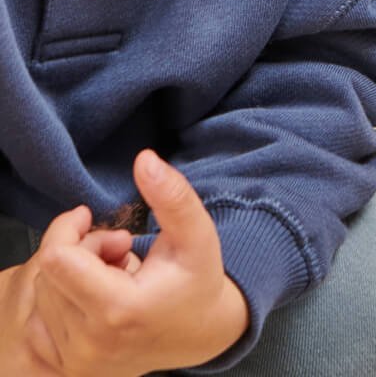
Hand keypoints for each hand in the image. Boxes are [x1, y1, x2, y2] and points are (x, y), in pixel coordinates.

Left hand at [27, 151, 249, 375]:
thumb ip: (172, 195)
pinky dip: (58, 302)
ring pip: (42, 297)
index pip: (57, 259)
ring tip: (112, 271)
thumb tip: (144, 159)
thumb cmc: (198, 278)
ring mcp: (78, 363)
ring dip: (71, 275)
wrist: (200, 333)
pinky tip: (91, 296)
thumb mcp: (196, 233)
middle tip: (117, 246)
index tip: (91, 217)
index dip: (68, 228)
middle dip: (77, 249)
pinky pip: (37, 325)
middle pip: (48, 274)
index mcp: (119, 310)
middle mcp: (91, 344)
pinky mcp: (70, 371)